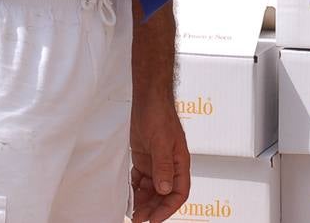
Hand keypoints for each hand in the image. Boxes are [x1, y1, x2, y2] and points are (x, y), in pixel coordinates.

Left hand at [129, 95, 189, 222]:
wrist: (148, 99)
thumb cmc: (160, 114)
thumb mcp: (161, 141)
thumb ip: (163, 166)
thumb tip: (164, 188)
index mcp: (180, 162)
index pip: (179, 192)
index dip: (168, 208)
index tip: (154, 219)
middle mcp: (170, 166)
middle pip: (164, 195)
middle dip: (152, 208)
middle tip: (138, 219)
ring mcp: (156, 163)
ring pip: (152, 190)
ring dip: (143, 201)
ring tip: (132, 211)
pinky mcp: (144, 160)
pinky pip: (141, 180)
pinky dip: (135, 189)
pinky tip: (129, 195)